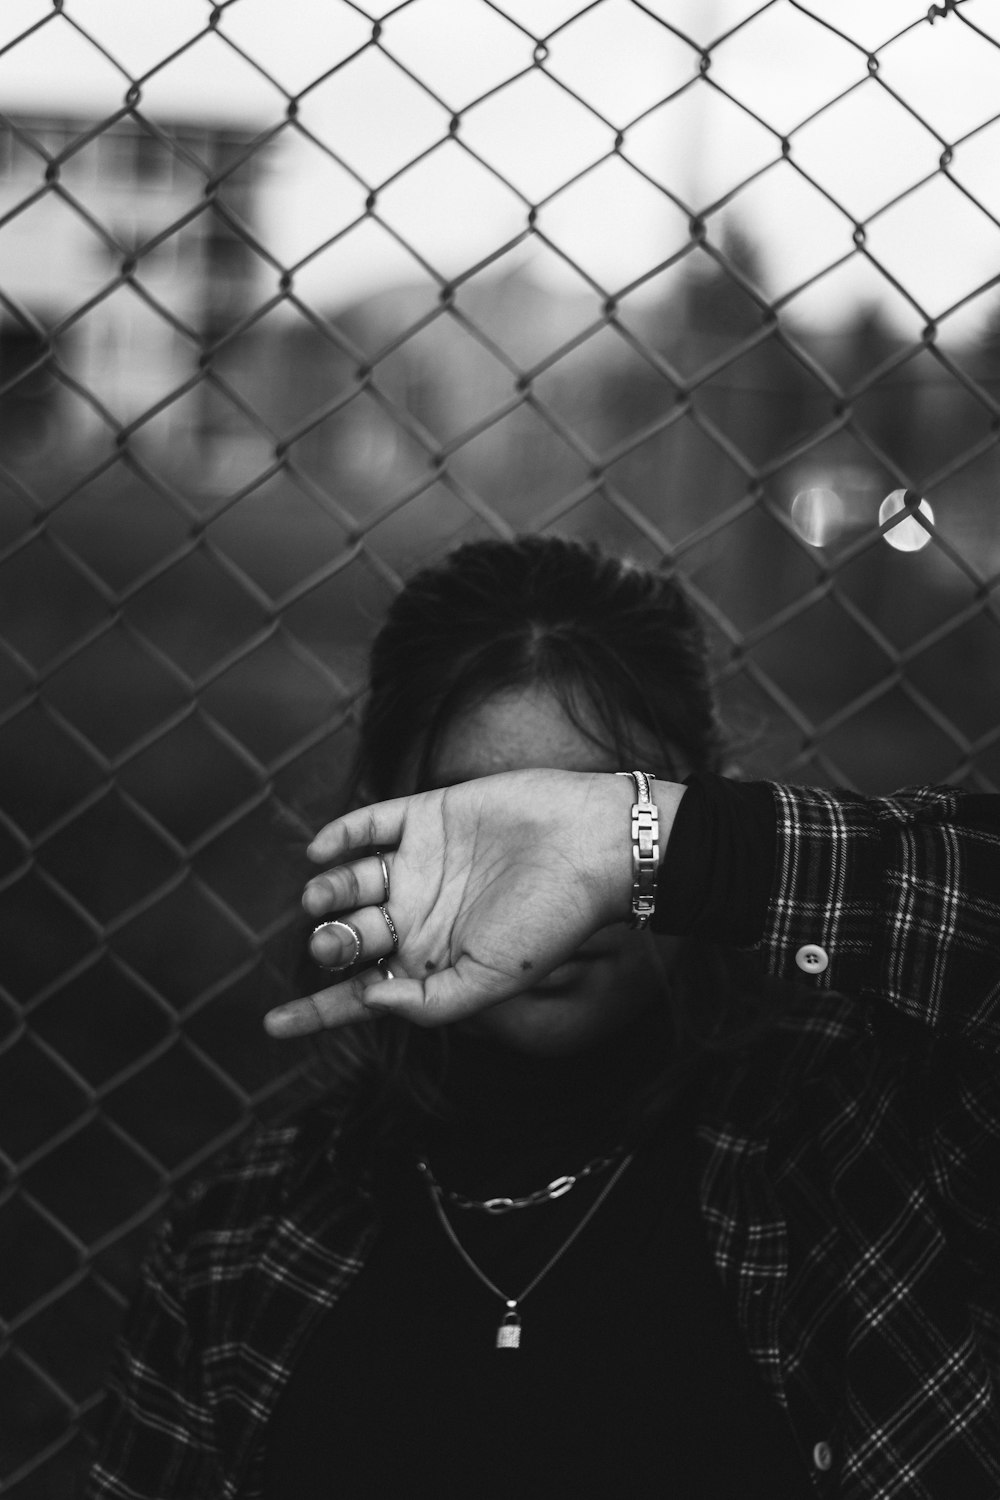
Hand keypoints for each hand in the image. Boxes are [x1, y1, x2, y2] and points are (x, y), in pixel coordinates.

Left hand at [263, 769, 682, 1036]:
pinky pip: (370, 826)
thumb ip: (427, 1002)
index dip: (316, 1011)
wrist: (591, 847)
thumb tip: (366, 997)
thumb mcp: (490, 983)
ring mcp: (422, 866)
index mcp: (433, 961)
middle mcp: (420, 915)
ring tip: (323, 898)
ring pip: (351, 881)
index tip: (271, 1026)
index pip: (362, 992)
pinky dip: (339, 836)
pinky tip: (322, 852)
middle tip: (331, 941)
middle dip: (329, 944)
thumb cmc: (550, 922)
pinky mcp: (429, 818)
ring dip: (327, 892)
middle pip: (350, 936)